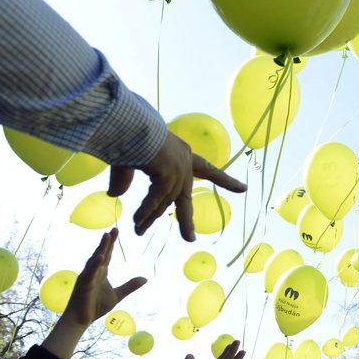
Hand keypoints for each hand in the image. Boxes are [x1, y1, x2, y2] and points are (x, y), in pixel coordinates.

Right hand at [64, 230, 145, 327]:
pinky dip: (94, 265)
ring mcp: (88, 277)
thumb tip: (145, 278)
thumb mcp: (118, 295)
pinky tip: (99, 257)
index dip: (112, 243)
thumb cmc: (96, 306)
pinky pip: (89, 273)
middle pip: (102, 253)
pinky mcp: (83, 285)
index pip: (108, 255)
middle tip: (114, 229)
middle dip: (108, 241)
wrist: (81, 319)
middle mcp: (94, 272)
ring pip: (95, 260)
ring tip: (107, 236)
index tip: (115, 231)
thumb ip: (130, 286)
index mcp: (101, 272)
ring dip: (101, 248)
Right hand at [108, 130, 246, 240]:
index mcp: (180, 153)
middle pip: (184, 196)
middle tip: (191, 238)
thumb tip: (115, 195)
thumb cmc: (126, 132)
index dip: (224, 180)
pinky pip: (157, 199)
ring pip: (165, 200)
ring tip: (139, 232)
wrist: (125, 120)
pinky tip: (136, 221)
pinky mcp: (169, 174)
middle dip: (186, 219)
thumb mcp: (128, 159)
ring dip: (149, 217)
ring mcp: (179, 168)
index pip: (207, 169)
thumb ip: (124, 178)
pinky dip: (145, 210)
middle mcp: (184, 161)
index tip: (243, 188)